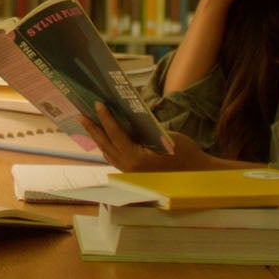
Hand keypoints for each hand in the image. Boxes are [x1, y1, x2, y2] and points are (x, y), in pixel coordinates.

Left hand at [78, 101, 220, 172]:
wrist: (197, 174)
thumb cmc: (186, 154)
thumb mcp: (165, 137)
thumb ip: (144, 130)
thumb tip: (126, 117)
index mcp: (137, 160)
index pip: (116, 135)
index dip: (106, 118)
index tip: (98, 104)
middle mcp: (129, 169)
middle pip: (106, 145)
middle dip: (93, 128)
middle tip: (81, 114)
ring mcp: (130, 173)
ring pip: (108, 152)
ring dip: (98, 137)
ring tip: (88, 123)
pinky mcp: (133, 173)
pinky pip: (115, 158)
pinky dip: (108, 146)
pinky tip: (104, 137)